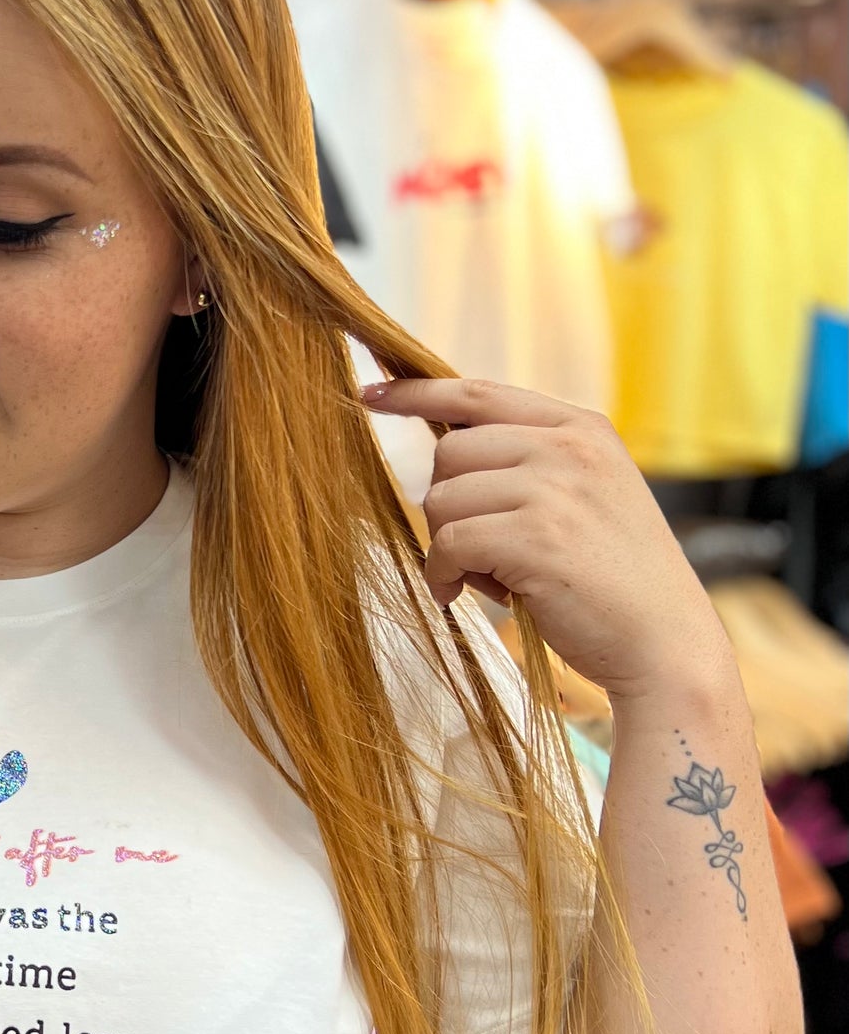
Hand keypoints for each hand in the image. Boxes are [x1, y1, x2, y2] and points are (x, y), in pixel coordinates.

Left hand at [361, 376, 730, 702]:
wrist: (663, 642)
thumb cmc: (610, 580)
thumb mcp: (583, 496)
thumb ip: (528, 465)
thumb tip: (443, 455)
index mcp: (581, 428)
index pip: (480, 393)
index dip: (418, 392)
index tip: (370, 392)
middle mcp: (570, 447)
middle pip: (449, 452)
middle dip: (445, 505)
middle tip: (478, 550)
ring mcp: (555, 488)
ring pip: (442, 498)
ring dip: (446, 545)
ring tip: (488, 575)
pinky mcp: (536, 537)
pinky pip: (447, 543)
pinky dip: (442, 574)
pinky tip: (461, 593)